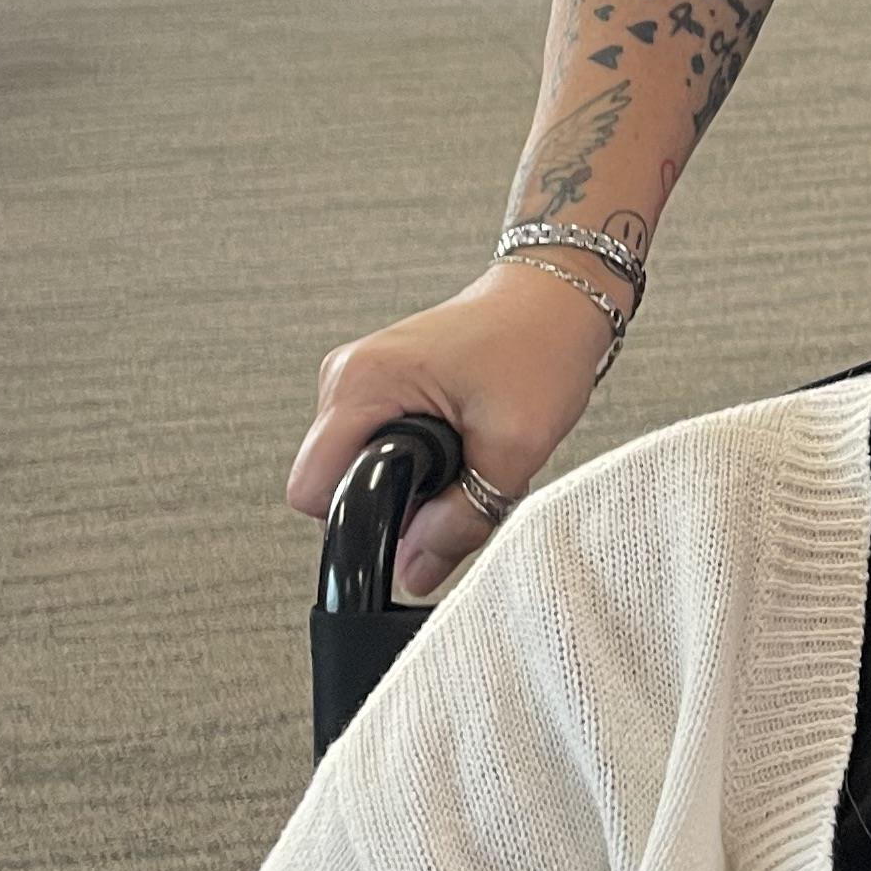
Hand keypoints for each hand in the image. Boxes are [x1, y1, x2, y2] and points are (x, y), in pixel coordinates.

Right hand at [287, 263, 618, 599]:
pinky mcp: (380, 384)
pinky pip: (377, 447)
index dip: (357, 522)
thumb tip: (414, 571)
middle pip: (334, 484)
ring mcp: (359, 378)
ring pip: (359, 469)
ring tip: (468, 455)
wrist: (558, 298)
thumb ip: (462, 519)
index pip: (312, 490)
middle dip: (394, 504)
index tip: (412, 522)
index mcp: (363, 382)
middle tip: (460, 480)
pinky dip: (417, 462)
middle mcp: (346, 376)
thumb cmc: (539, 346)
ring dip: (410, 484)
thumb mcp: (513, 447)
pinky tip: (460, 444)